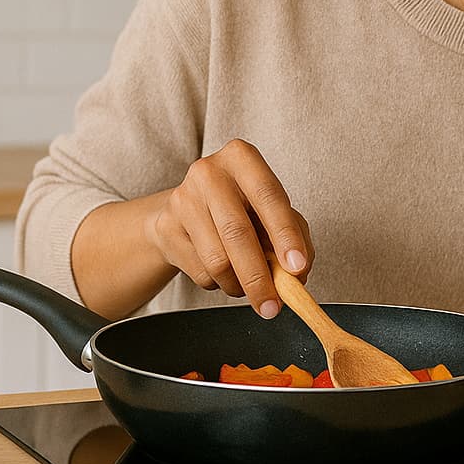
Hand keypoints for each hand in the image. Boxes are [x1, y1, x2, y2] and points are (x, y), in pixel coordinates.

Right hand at [142, 138, 314, 320]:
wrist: (187, 209)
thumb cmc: (241, 208)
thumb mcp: (273, 211)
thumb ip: (294, 236)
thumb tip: (296, 274)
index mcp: (242, 157)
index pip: (269, 197)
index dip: (286, 235)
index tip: (297, 267)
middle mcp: (209, 172)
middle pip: (237, 233)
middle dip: (260, 276)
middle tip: (273, 305)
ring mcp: (182, 199)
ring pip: (217, 260)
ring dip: (239, 284)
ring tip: (248, 284)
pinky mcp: (166, 227)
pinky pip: (200, 272)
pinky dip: (219, 283)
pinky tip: (222, 270)